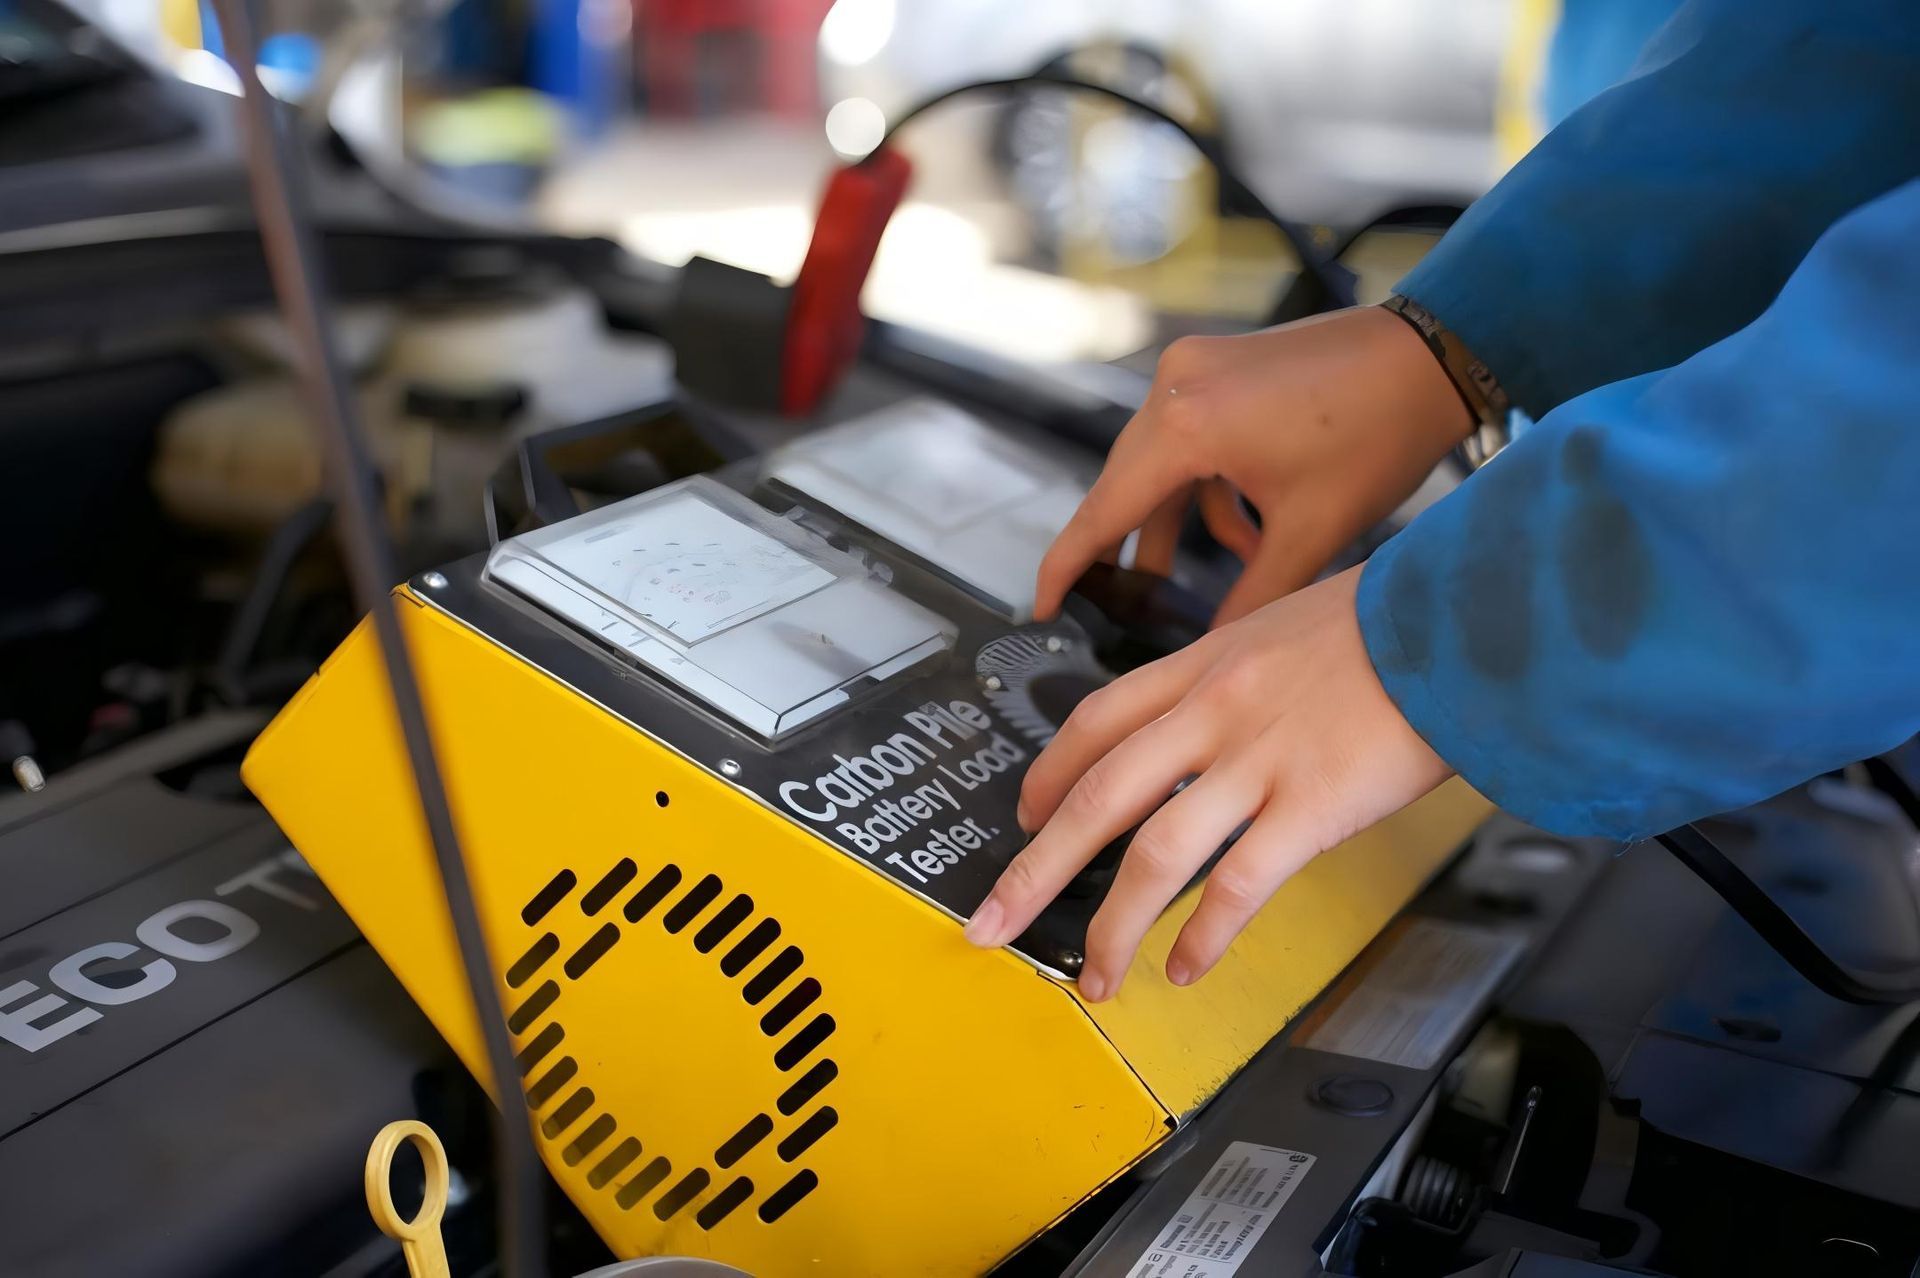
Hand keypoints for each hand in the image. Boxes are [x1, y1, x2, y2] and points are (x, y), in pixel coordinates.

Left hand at [965, 566, 1451, 999]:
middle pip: (1096, 797)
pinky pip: (1237, 884)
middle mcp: (1216, 711)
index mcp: (1206, 662)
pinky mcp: (1312, 806)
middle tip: (994, 920)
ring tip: (1094, 976)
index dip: (1048, 776)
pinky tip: (1186, 967)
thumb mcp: (1291, 624)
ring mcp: (1259, 760)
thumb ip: (1243, 675)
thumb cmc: (1396, 619)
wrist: (1470, 615)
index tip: (1025, 816)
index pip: (1098, 723)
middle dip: (1033, 869)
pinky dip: (1203, 936)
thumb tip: (1218, 724)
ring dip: (1112, 925)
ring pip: (1153, 853)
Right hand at [1036, 306, 1470, 626]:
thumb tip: (1209, 651)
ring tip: (1194, 575)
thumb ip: (1250, 598)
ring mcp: (1195, 368)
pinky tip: (1246, 527)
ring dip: (1177, 521)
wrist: (1435, 354)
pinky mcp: (1219, 365)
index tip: (1041, 605)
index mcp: (1186, 425)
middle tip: (1116, 601)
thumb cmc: (1381, 431)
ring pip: (1159, 464)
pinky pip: (1188, 438)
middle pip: (1125, 485)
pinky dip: (1205, 486)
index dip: (1069, 566)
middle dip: (1128, 547)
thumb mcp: (1311, 533)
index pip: (1104, 510)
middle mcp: (1176, 385)